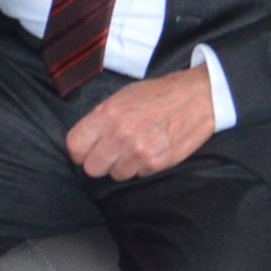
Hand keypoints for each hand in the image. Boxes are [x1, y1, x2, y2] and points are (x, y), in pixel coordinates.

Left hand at [66, 68, 215, 181]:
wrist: (196, 99)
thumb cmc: (157, 94)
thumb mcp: (122, 96)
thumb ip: (101, 118)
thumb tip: (86, 139)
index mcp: (108, 114)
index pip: (75, 146)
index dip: (78, 150)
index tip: (85, 149)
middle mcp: (121, 136)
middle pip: (92, 168)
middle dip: (98, 161)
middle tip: (108, 152)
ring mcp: (139, 153)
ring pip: (115, 175)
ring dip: (121, 165)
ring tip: (133, 148)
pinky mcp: (156, 165)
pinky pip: (137, 175)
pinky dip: (140, 167)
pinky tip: (148, 150)